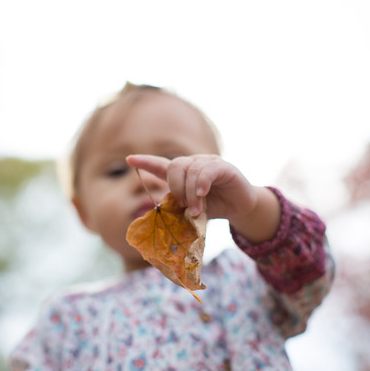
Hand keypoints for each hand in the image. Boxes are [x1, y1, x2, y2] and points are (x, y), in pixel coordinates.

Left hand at [126, 154, 280, 242]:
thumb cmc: (214, 206)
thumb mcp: (192, 208)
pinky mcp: (224, 167)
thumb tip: (165, 210)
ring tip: (195, 210)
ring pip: (190, 171)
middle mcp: (194, 163)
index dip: (145, 161)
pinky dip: (201, 184)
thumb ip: (179, 206)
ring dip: (190, 194)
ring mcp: (209, 163)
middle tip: (181, 205)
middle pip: (174, 166)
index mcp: (183, 174)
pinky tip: (201, 196)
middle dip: (174, 187)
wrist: (240, 208)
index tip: (129, 160)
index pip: (161, 164)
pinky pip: (207, 171)